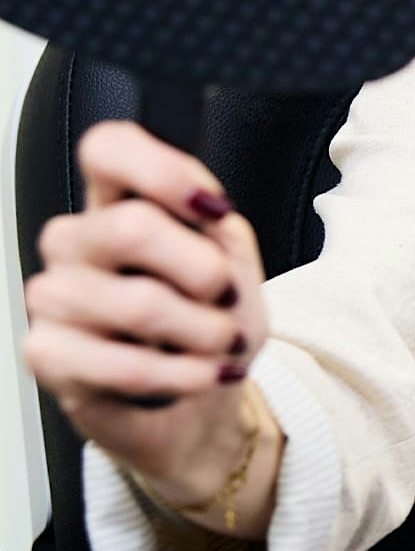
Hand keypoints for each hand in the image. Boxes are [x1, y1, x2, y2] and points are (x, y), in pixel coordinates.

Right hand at [24, 121, 269, 499]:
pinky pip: (122, 365)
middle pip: (128, 226)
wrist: (203, 401)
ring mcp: (53, 297)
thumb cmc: (215, 322)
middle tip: (225, 296)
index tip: (209, 208)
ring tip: (220, 342)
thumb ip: (218, 224)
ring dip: (203, 331)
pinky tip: (203, 373)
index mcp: (118, 203)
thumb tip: (205, 210)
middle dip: (203, 270)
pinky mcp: (46, 355)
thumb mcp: (234, 261)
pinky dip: (182, 374)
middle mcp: (76, 242)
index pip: (107, 149)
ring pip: (137, 302)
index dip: (159, 169)